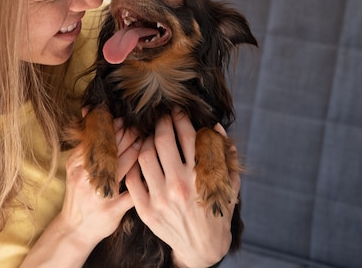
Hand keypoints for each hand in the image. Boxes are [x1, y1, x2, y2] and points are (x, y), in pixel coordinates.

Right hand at [20, 119, 140, 267]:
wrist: (75, 229)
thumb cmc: (79, 194)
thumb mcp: (75, 167)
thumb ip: (84, 143)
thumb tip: (89, 110)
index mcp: (76, 164)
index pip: (97, 139)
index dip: (113, 127)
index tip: (124, 120)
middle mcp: (85, 178)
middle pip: (110, 149)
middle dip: (127, 135)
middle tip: (138, 127)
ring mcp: (98, 194)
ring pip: (122, 166)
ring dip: (136, 150)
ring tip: (144, 141)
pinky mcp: (112, 209)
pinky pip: (131, 190)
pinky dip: (141, 178)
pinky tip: (150, 168)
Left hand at [125, 108, 239, 267]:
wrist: (202, 250)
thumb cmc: (216, 212)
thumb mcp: (228, 185)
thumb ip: (224, 156)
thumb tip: (216, 127)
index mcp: (200, 177)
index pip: (187, 135)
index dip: (181, 118)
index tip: (178, 111)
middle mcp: (179, 185)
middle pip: (162, 140)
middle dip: (161, 123)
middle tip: (161, 118)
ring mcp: (160, 198)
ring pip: (144, 156)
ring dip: (146, 141)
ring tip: (150, 137)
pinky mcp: (146, 210)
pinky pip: (133, 178)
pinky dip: (134, 164)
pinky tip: (140, 158)